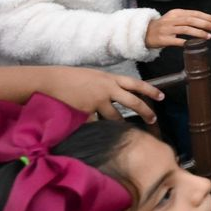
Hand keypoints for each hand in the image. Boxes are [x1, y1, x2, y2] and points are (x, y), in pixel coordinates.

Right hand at [40, 66, 162, 122]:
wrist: (49, 81)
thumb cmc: (69, 78)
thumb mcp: (92, 77)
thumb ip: (105, 85)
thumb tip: (115, 95)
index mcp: (109, 78)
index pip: (136, 84)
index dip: (150, 90)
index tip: (161, 97)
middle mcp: (107, 89)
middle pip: (133, 102)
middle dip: (146, 112)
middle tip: (153, 120)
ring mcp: (97, 101)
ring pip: (115, 117)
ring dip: (119, 124)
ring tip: (122, 131)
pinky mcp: (87, 112)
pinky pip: (95, 123)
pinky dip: (95, 128)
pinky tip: (95, 133)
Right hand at [145, 9, 210, 48]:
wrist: (145, 33)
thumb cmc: (164, 26)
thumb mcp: (174, 18)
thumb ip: (187, 18)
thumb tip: (206, 22)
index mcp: (175, 13)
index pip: (193, 13)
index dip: (206, 16)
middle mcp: (171, 20)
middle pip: (190, 20)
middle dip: (204, 23)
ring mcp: (166, 29)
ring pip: (185, 29)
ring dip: (198, 32)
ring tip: (208, 36)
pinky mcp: (163, 39)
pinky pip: (177, 41)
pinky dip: (187, 42)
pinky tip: (195, 43)